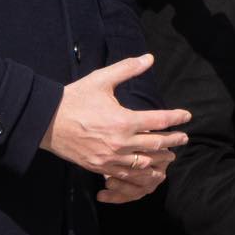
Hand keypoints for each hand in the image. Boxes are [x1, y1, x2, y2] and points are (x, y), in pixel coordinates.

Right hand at [43, 55, 187, 201]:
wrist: (47, 121)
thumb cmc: (74, 98)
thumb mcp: (101, 79)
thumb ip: (127, 69)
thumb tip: (149, 58)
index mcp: (124, 120)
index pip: (159, 121)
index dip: (176, 118)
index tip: (186, 116)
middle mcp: (121, 142)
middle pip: (157, 144)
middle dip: (174, 141)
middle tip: (184, 138)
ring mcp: (111, 158)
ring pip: (145, 163)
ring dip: (161, 160)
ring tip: (170, 157)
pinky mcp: (101, 167)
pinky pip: (127, 176)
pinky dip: (142, 174)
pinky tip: (148, 171)